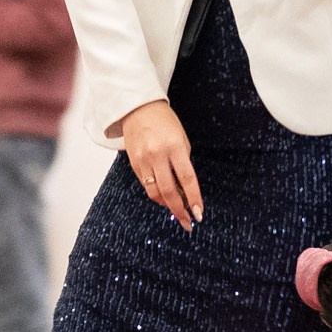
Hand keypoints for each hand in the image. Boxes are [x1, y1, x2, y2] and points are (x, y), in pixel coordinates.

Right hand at [114, 99, 200, 229]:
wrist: (138, 108)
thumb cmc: (164, 121)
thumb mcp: (181, 138)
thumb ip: (183, 162)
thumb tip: (186, 188)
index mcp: (174, 147)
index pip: (187, 179)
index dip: (194, 199)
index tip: (199, 214)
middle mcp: (157, 155)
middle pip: (169, 191)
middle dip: (180, 210)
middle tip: (188, 223)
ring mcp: (143, 160)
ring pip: (155, 192)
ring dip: (167, 205)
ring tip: (177, 210)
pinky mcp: (133, 163)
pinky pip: (146, 185)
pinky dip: (156, 194)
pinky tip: (164, 197)